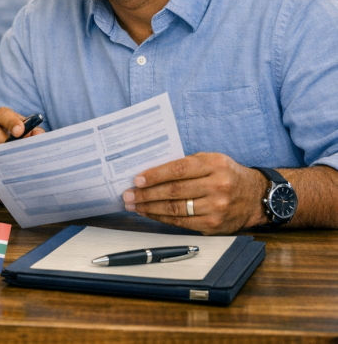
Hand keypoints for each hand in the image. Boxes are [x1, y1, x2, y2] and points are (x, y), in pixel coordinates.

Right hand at [0, 107, 44, 201]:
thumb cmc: (12, 142)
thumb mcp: (23, 135)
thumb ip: (32, 133)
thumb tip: (39, 135)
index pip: (2, 114)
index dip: (11, 121)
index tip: (20, 131)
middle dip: (2, 139)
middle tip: (13, 149)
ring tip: (9, 161)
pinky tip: (1, 169)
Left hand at [121, 152, 268, 234]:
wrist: (256, 196)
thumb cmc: (226, 175)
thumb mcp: (211, 160)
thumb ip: (186, 164)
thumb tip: (150, 173)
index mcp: (214, 164)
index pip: (179, 169)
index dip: (155, 175)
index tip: (136, 180)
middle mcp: (217, 186)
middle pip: (174, 191)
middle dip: (146, 194)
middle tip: (128, 195)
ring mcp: (216, 207)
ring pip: (175, 209)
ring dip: (150, 208)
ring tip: (134, 205)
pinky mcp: (214, 225)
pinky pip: (182, 222)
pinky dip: (162, 218)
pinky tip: (150, 214)